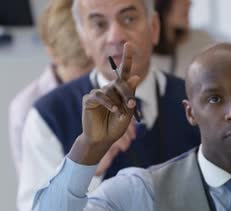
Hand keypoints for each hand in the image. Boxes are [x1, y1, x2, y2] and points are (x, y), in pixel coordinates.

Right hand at [68, 43, 140, 164]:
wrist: (103, 139)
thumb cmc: (115, 126)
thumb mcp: (128, 110)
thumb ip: (130, 94)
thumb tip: (135, 76)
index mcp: (119, 91)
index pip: (124, 73)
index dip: (127, 58)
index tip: (129, 44)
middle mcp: (109, 89)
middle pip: (120, 82)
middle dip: (127, 92)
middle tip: (132, 105)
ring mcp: (98, 93)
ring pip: (110, 90)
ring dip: (118, 101)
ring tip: (121, 113)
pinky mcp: (89, 99)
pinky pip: (99, 96)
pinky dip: (108, 103)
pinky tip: (114, 110)